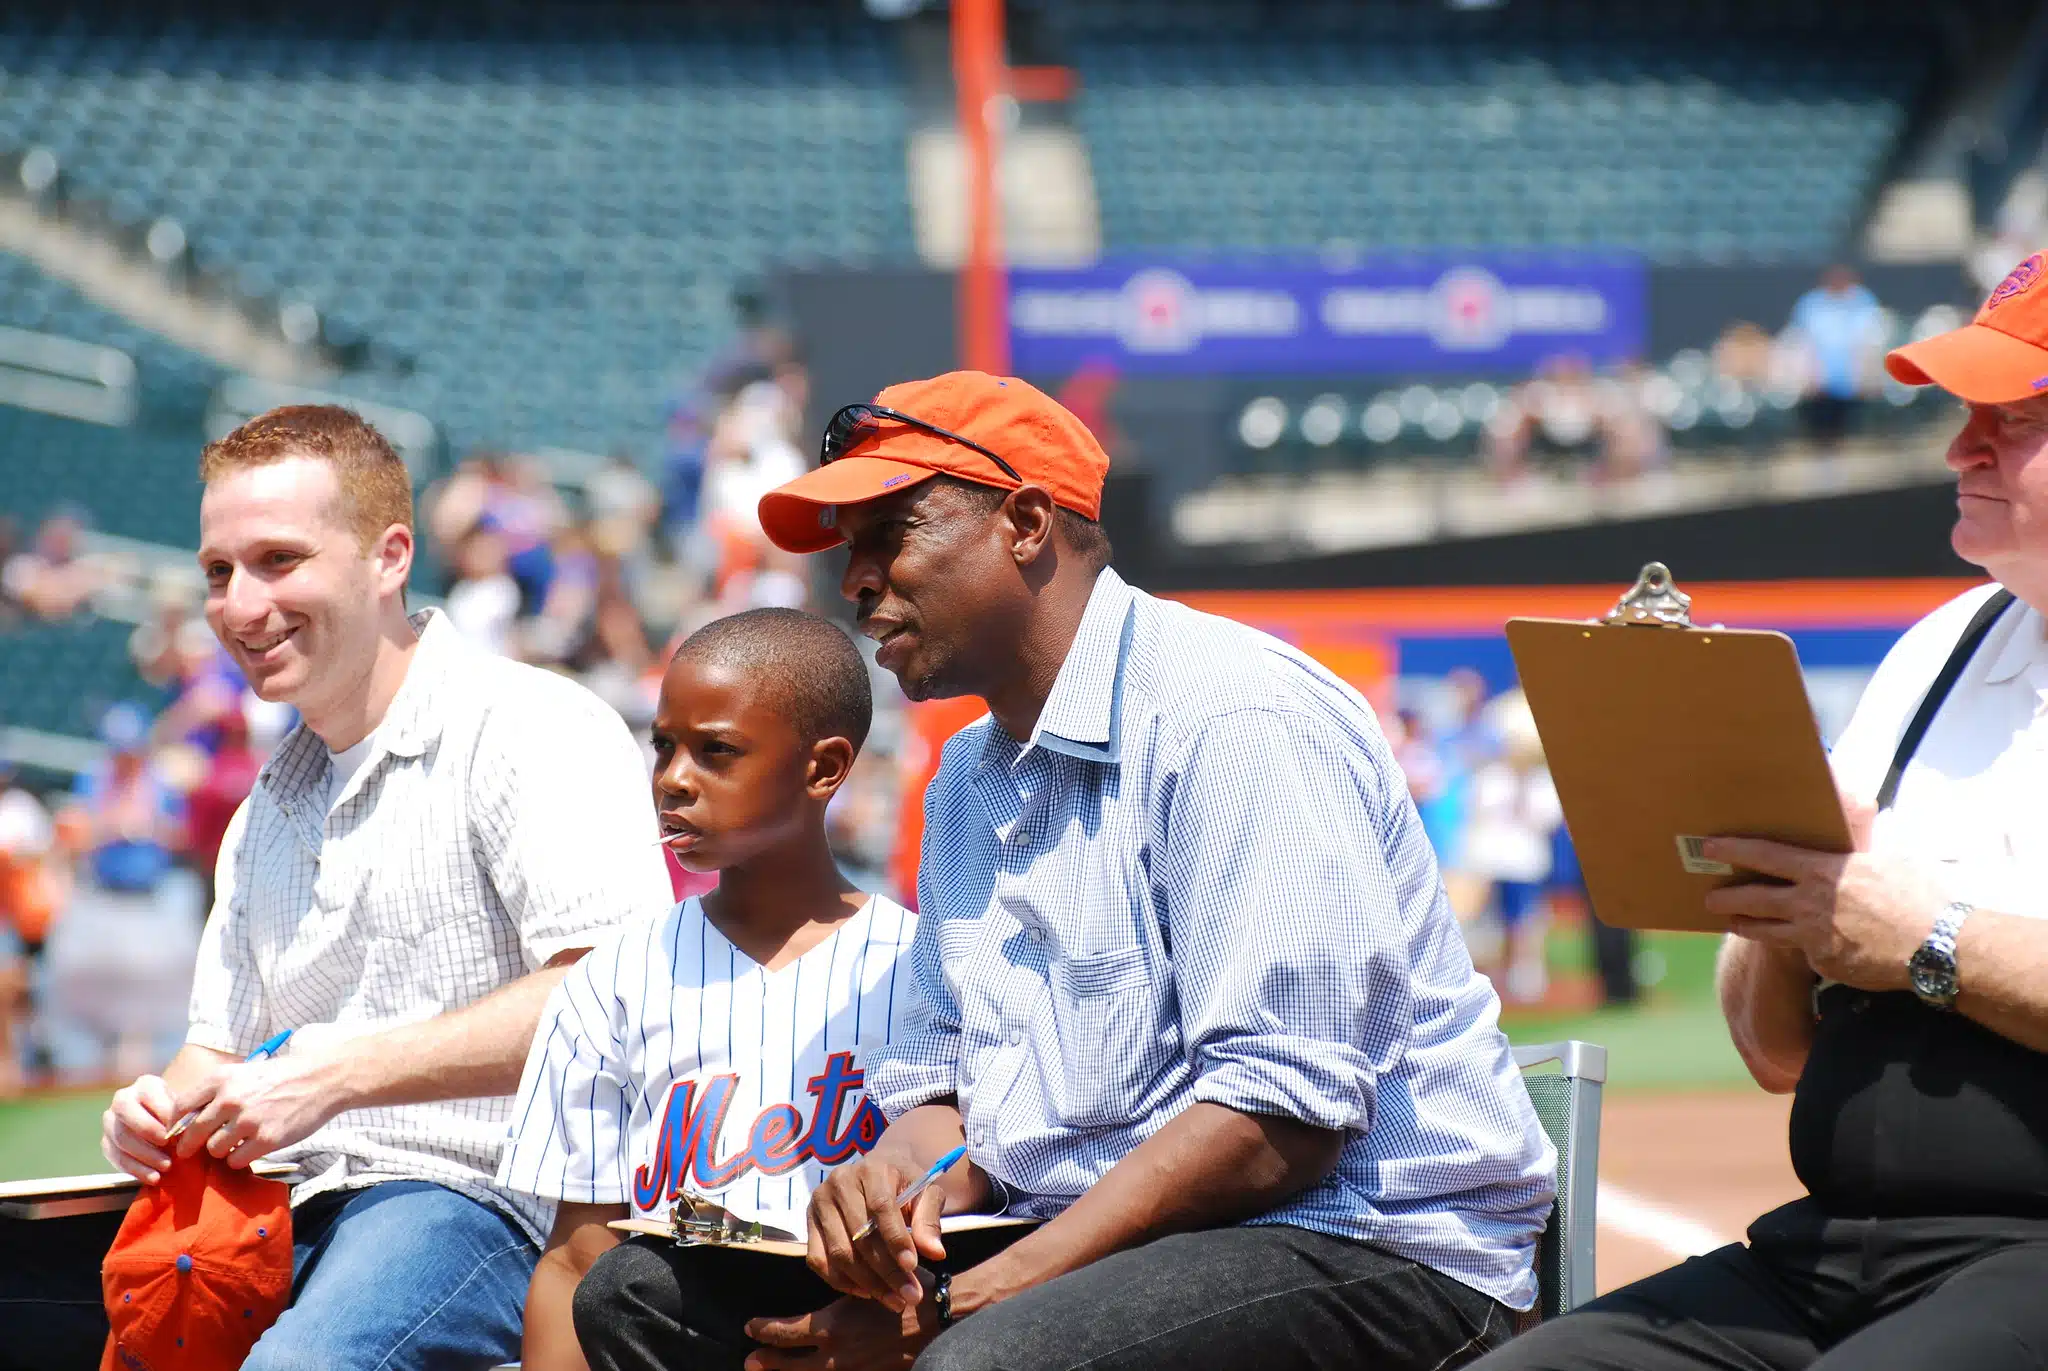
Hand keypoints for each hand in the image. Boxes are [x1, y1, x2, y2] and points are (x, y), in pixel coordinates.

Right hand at [102, 1074, 177, 1182]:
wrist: (167, 1125)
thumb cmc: (182, 1114)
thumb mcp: (187, 1108)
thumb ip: (185, 1115)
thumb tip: (185, 1133)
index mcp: (145, 1085)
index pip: (149, 1095)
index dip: (163, 1114)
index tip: (178, 1131)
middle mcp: (122, 1099)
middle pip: (127, 1116)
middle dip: (148, 1134)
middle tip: (169, 1149)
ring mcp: (111, 1122)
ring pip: (121, 1138)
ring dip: (144, 1156)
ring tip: (166, 1167)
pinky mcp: (107, 1143)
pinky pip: (116, 1157)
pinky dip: (136, 1170)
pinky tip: (154, 1177)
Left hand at [170, 1051, 348, 1168]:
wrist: (321, 1079)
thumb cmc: (282, 1076)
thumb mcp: (244, 1073)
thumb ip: (217, 1092)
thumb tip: (189, 1119)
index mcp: (222, 1079)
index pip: (180, 1108)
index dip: (178, 1123)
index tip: (182, 1131)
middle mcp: (230, 1099)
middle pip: (193, 1133)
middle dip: (191, 1145)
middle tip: (193, 1151)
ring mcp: (248, 1120)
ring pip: (214, 1150)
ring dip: (221, 1150)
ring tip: (235, 1143)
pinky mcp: (266, 1139)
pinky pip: (236, 1161)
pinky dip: (240, 1159)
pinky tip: (250, 1148)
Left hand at [744, 1288, 937, 1370]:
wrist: (944, 1319)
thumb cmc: (907, 1292)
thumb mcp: (869, 1281)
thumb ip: (844, 1288)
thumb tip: (827, 1279)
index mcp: (833, 1326)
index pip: (788, 1332)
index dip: (766, 1330)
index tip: (751, 1327)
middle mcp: (837, 1355)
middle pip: (792, 1364)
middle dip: (769, 1361)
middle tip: (750, 1361)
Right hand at [807, 1153, 948, 1310]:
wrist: (877, 1173)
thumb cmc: (904, 1185)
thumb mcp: (925, 1193)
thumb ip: (929, 1219)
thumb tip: (935, 1253)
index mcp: (872, 1169)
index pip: (881, 1207)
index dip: (895, 1239)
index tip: (912, 1267)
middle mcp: (840, 1182)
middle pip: (860, 1236)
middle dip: (887, 1271)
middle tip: (910, 1295)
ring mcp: (820, 1203)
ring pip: (839, 1253)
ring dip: (868, 1283)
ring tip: (894, 1300)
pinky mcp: (809, 1223)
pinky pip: (819, 1260)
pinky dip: (842, 1282)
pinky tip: (867, 1292)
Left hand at [1703, 793, 1945, 991]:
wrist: (1939, 947)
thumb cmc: (1921, 896)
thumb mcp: (1888, 861)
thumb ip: (1860, 852)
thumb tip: (1860, 831)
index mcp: (1823, 872)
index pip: (1766, 855)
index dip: (1735, 850)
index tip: (1710, 846)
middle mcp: (1810, 904)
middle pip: (1754, 898)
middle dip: (1726, 896)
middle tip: (1707, 896)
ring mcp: (1813, 937)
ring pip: (1767, 931)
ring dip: (1746, 925)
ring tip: (1731, 922)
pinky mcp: (1823, 964)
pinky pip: (1806, 955)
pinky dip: (1805, 949)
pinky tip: (1806, 947)